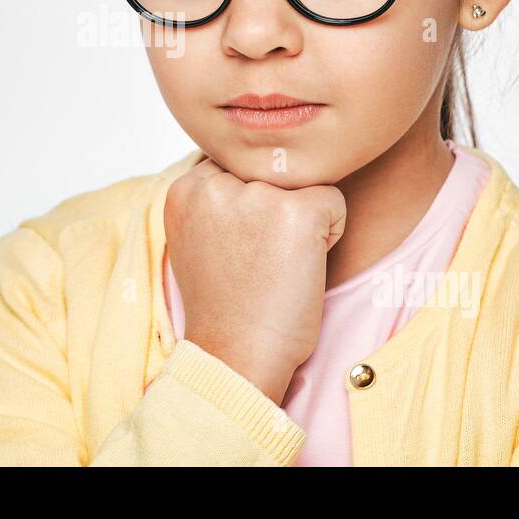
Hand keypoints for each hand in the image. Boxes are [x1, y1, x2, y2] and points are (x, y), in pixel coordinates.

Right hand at [164, 155, 346, 404]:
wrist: (238, 356)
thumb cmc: (224, 304)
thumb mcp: (195, 238)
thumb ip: (212, 198)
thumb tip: (250, 164)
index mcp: (184, 189)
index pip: (235, 162)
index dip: (249, 201)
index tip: (242, 245)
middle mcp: (215, 185)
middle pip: (269, 169)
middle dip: (274, 205)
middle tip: (261, 257)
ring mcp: (257, 196)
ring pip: (301, 183)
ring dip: (300, 217)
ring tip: (280, 262)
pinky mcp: (298, 212)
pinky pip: (333, 202)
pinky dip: (331, 233)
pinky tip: (303, 265)